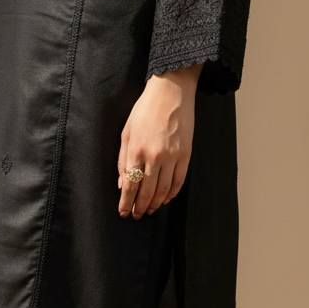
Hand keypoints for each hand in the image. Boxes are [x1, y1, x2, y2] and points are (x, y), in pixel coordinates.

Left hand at [117, 65, 199, 219]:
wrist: (171, 92)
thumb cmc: (145, 110)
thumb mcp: (126, 132)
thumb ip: (123, 160)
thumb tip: (122, 184)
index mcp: (137, 151)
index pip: (130, 185)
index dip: (126, 202)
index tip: (124, 212)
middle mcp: (154, 157)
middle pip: (147, 191)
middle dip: (140, 207)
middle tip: (137, 215)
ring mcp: (172, 156)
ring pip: (163, 189)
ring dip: (155, 203)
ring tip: (150, 210)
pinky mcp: (186, 154)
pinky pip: (179, 180)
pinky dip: (172, 193)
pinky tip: (165, 199)